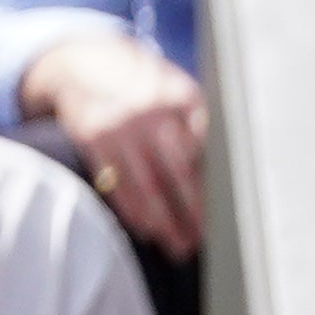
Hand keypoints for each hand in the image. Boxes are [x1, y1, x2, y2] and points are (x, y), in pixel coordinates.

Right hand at [22, 32, 206, 259]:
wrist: (87, 67)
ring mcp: (119, 125)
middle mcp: (151, 111)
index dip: (214, 183)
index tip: (226, 213)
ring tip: (177, 247)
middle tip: (203, 241)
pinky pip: (115, 182)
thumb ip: (203, 127)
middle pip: (178, 171)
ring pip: (145, 183)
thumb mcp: (181, 94)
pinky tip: (147, 230)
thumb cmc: (151, 94)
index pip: (206, 150)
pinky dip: (132, 210)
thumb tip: (228, 176)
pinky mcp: (92, 137)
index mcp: (183, 99)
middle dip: (191, 211)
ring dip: (163, 221)